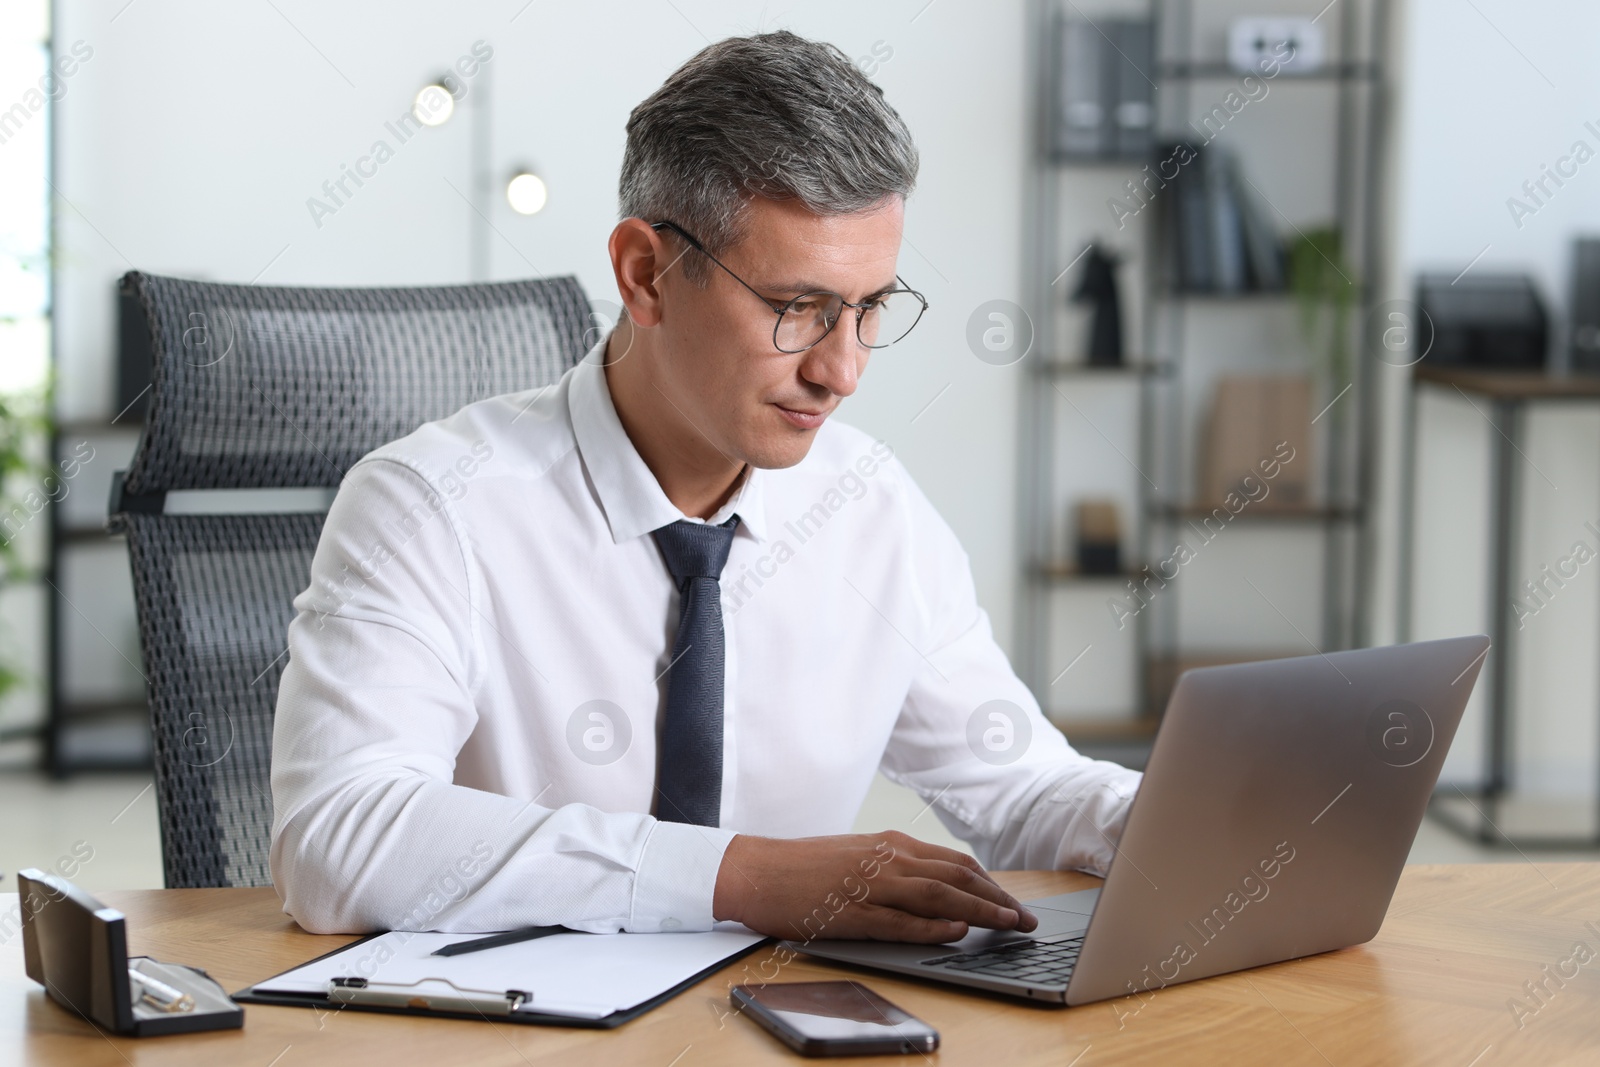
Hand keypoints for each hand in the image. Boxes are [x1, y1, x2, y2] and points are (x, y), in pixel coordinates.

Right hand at [711, 830, 1038, 942]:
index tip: (1015, 903)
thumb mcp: (858, 858)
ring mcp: (872, 884)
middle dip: (999, 899)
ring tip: (1009, 926)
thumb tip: (937, 891)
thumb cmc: (805, 868)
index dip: (992, 884)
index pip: (955, 863)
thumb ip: (896, 870)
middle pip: (958, 876)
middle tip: (1027, 920)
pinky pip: (903, 920)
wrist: (757, 870)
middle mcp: (888, 858)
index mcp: (890, 845)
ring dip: (980, 910)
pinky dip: (935, 926)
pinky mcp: (854, 911)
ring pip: (940, 895)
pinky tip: (958, 933)